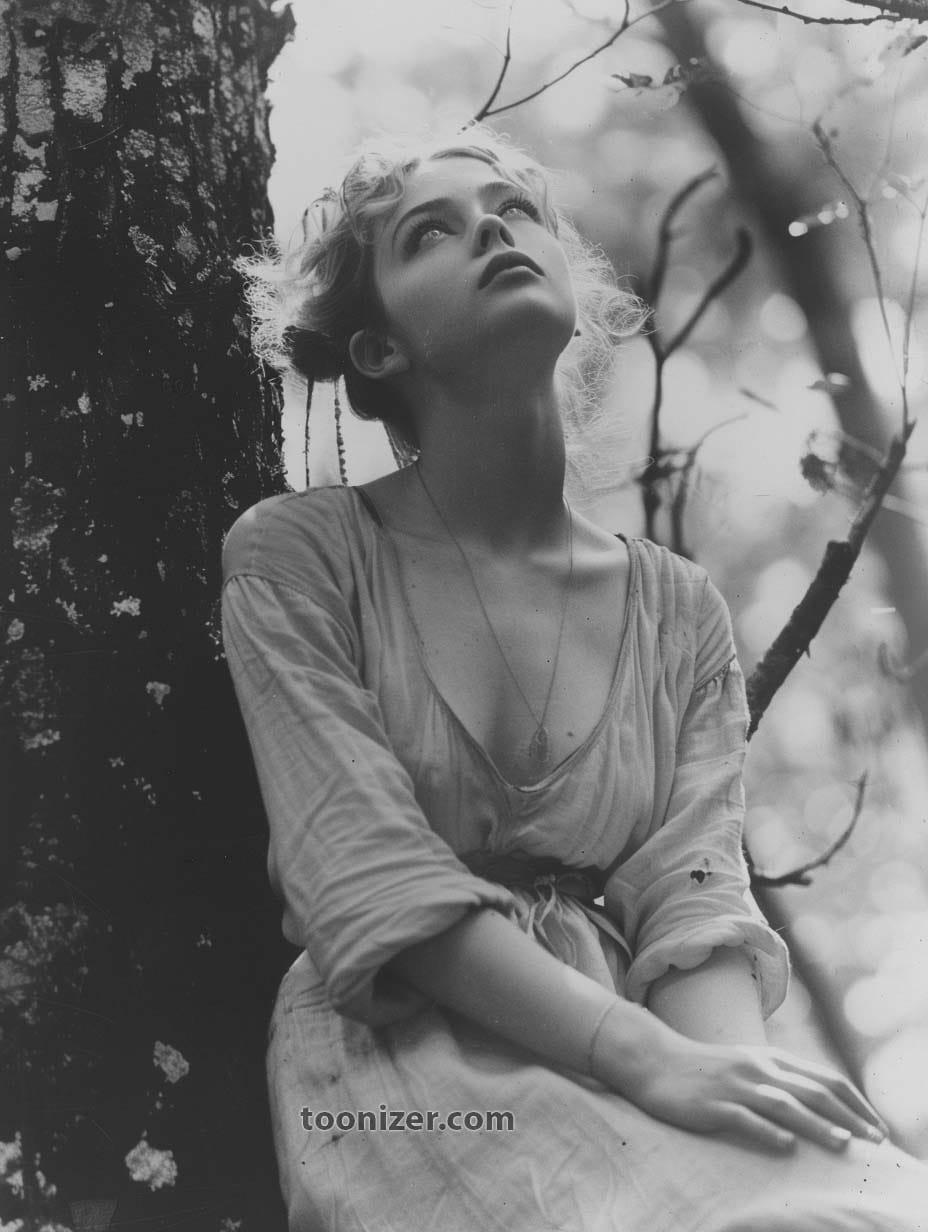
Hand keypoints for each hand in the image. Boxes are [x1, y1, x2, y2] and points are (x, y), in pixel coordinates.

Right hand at [612, 1034, 888, 1153]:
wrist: (655, 1060)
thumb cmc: (705, 1069)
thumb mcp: (749, 1066)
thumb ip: (781, 1079)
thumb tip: (821, 1102)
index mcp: (771, 1059)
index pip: (825, 1079)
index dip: (855, 1102)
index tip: (878, 1126)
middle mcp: (758, 1069)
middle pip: (812, 1092)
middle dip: (849, 1117)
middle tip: (875, 1142)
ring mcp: (735, 1086)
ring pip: (784, 1105)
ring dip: (817, 1124)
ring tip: (843, 1144)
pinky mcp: (712, 1105)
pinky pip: (744, 1118)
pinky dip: (767, 1131)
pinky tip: (786, 1145)